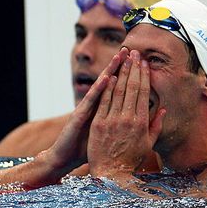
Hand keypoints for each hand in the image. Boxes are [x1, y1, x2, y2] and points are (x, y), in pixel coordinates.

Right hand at [42, 49, 129, 172]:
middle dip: (122, 66)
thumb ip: (119, 125)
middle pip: (112, 82)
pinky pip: (91, 100)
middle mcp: (96, 106)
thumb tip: (137, 119)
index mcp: (104, 110)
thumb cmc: (87, 148)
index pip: (120, 89)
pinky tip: (107, 77)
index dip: (130, 75)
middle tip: (132, 50)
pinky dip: (99, 88)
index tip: (141, 62)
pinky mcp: (79, 115)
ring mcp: (87, 109)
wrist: (65, 158)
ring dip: (111, 70)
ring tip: (120, 56)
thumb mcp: (106, 135)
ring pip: (101, 87)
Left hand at [87, 49, 165, 181]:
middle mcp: (128, 119)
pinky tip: (110, 75)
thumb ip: (156, 125)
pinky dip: (107, 88)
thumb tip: (162, 108)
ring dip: (121, 73)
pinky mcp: (99, 124)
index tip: (144, 63)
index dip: (144, 76)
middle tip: (134, 53)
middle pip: (132, 88)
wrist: (111, 172)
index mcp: (141, 122)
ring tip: (123, 59)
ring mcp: (112, 120)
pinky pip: (104, 102)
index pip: (143, 93)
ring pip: (118, 91)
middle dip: (133, 68)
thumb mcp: (148, 143)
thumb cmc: (131, 159)